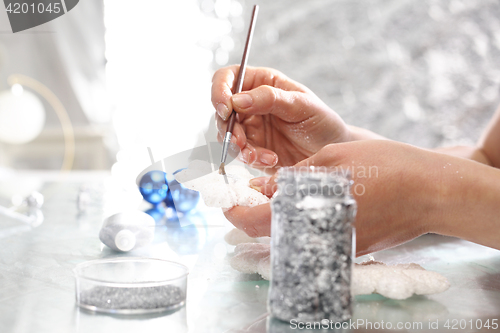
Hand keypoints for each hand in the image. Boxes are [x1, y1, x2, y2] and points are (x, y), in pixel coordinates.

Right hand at [211, 66, 349, 169]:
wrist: (330, 151)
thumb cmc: (321, 121)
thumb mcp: (300, 105)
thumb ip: (269, 99)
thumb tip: (237, 100)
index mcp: (261, 82)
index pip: (228, 78)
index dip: (219, 90)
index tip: (225, 109)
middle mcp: (251, 103)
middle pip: (222, 110)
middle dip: (228, 128)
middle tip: (240, 141)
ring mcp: (250, 126)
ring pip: (227, 135)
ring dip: (239, 148)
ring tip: (260, 156)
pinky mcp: (253, 147)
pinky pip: (240, 153)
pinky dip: (251, 158)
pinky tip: (271, 159)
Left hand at [225, 140, 499, 254]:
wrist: (431, 191)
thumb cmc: (384, 168)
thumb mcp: (331, 160)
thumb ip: (293, 178)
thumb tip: (266, 188)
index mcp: (308, 214)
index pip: (254, 223)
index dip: (234, 211)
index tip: (227, 200)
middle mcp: (318, 238)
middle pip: (271, 234)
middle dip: (255, 215)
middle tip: (251, 193)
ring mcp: (335, 247)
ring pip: (292, 236)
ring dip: (279, 217)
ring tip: (279, 193)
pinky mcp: (351, 248)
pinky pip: (315, 237)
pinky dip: (303, 221)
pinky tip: (309, 201)